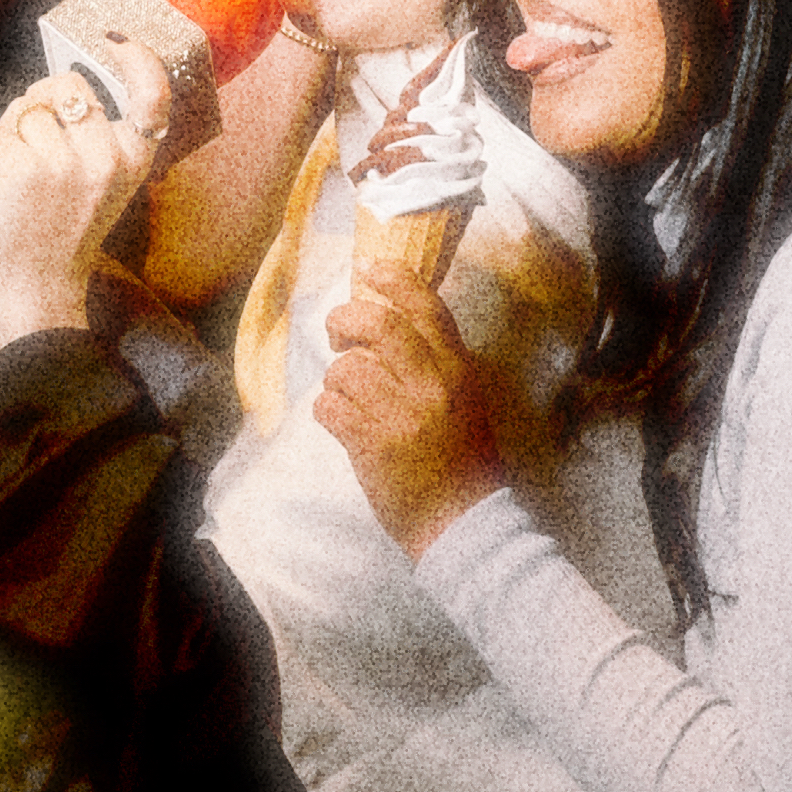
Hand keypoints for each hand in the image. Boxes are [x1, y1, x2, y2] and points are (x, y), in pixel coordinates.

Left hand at [0, 43, 167, 347]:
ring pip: (26, 108)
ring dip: (8, 129)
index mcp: (133, 160)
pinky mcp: (24, 169)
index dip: (137, 58)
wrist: (39, 289)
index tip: (113, 40)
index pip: (152, 95)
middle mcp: (106, 157)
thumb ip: (96, 138)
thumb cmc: (63, 233)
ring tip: (10, 166)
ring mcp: (65, 163)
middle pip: (66, 84)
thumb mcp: (102, 184)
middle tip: (28, 129)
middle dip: (38, 96)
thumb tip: (64, 84)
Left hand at [312, 271, 501, 555]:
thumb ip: (436, 363)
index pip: (427, 308)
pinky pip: (329, 407)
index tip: (367, 267)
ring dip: (335, 380)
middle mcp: (433, 388)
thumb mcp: (465, 401)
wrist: (463, 524)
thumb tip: (385, 321)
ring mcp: (402, 417)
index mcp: (459, 372)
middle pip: (378, 325)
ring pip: (346, 369)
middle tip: (337, 332)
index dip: (394, 279)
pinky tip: (340, 422)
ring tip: (347, 398)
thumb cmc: (462, 462)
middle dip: (346, 319)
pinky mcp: (373, 446)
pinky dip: (326, 411)